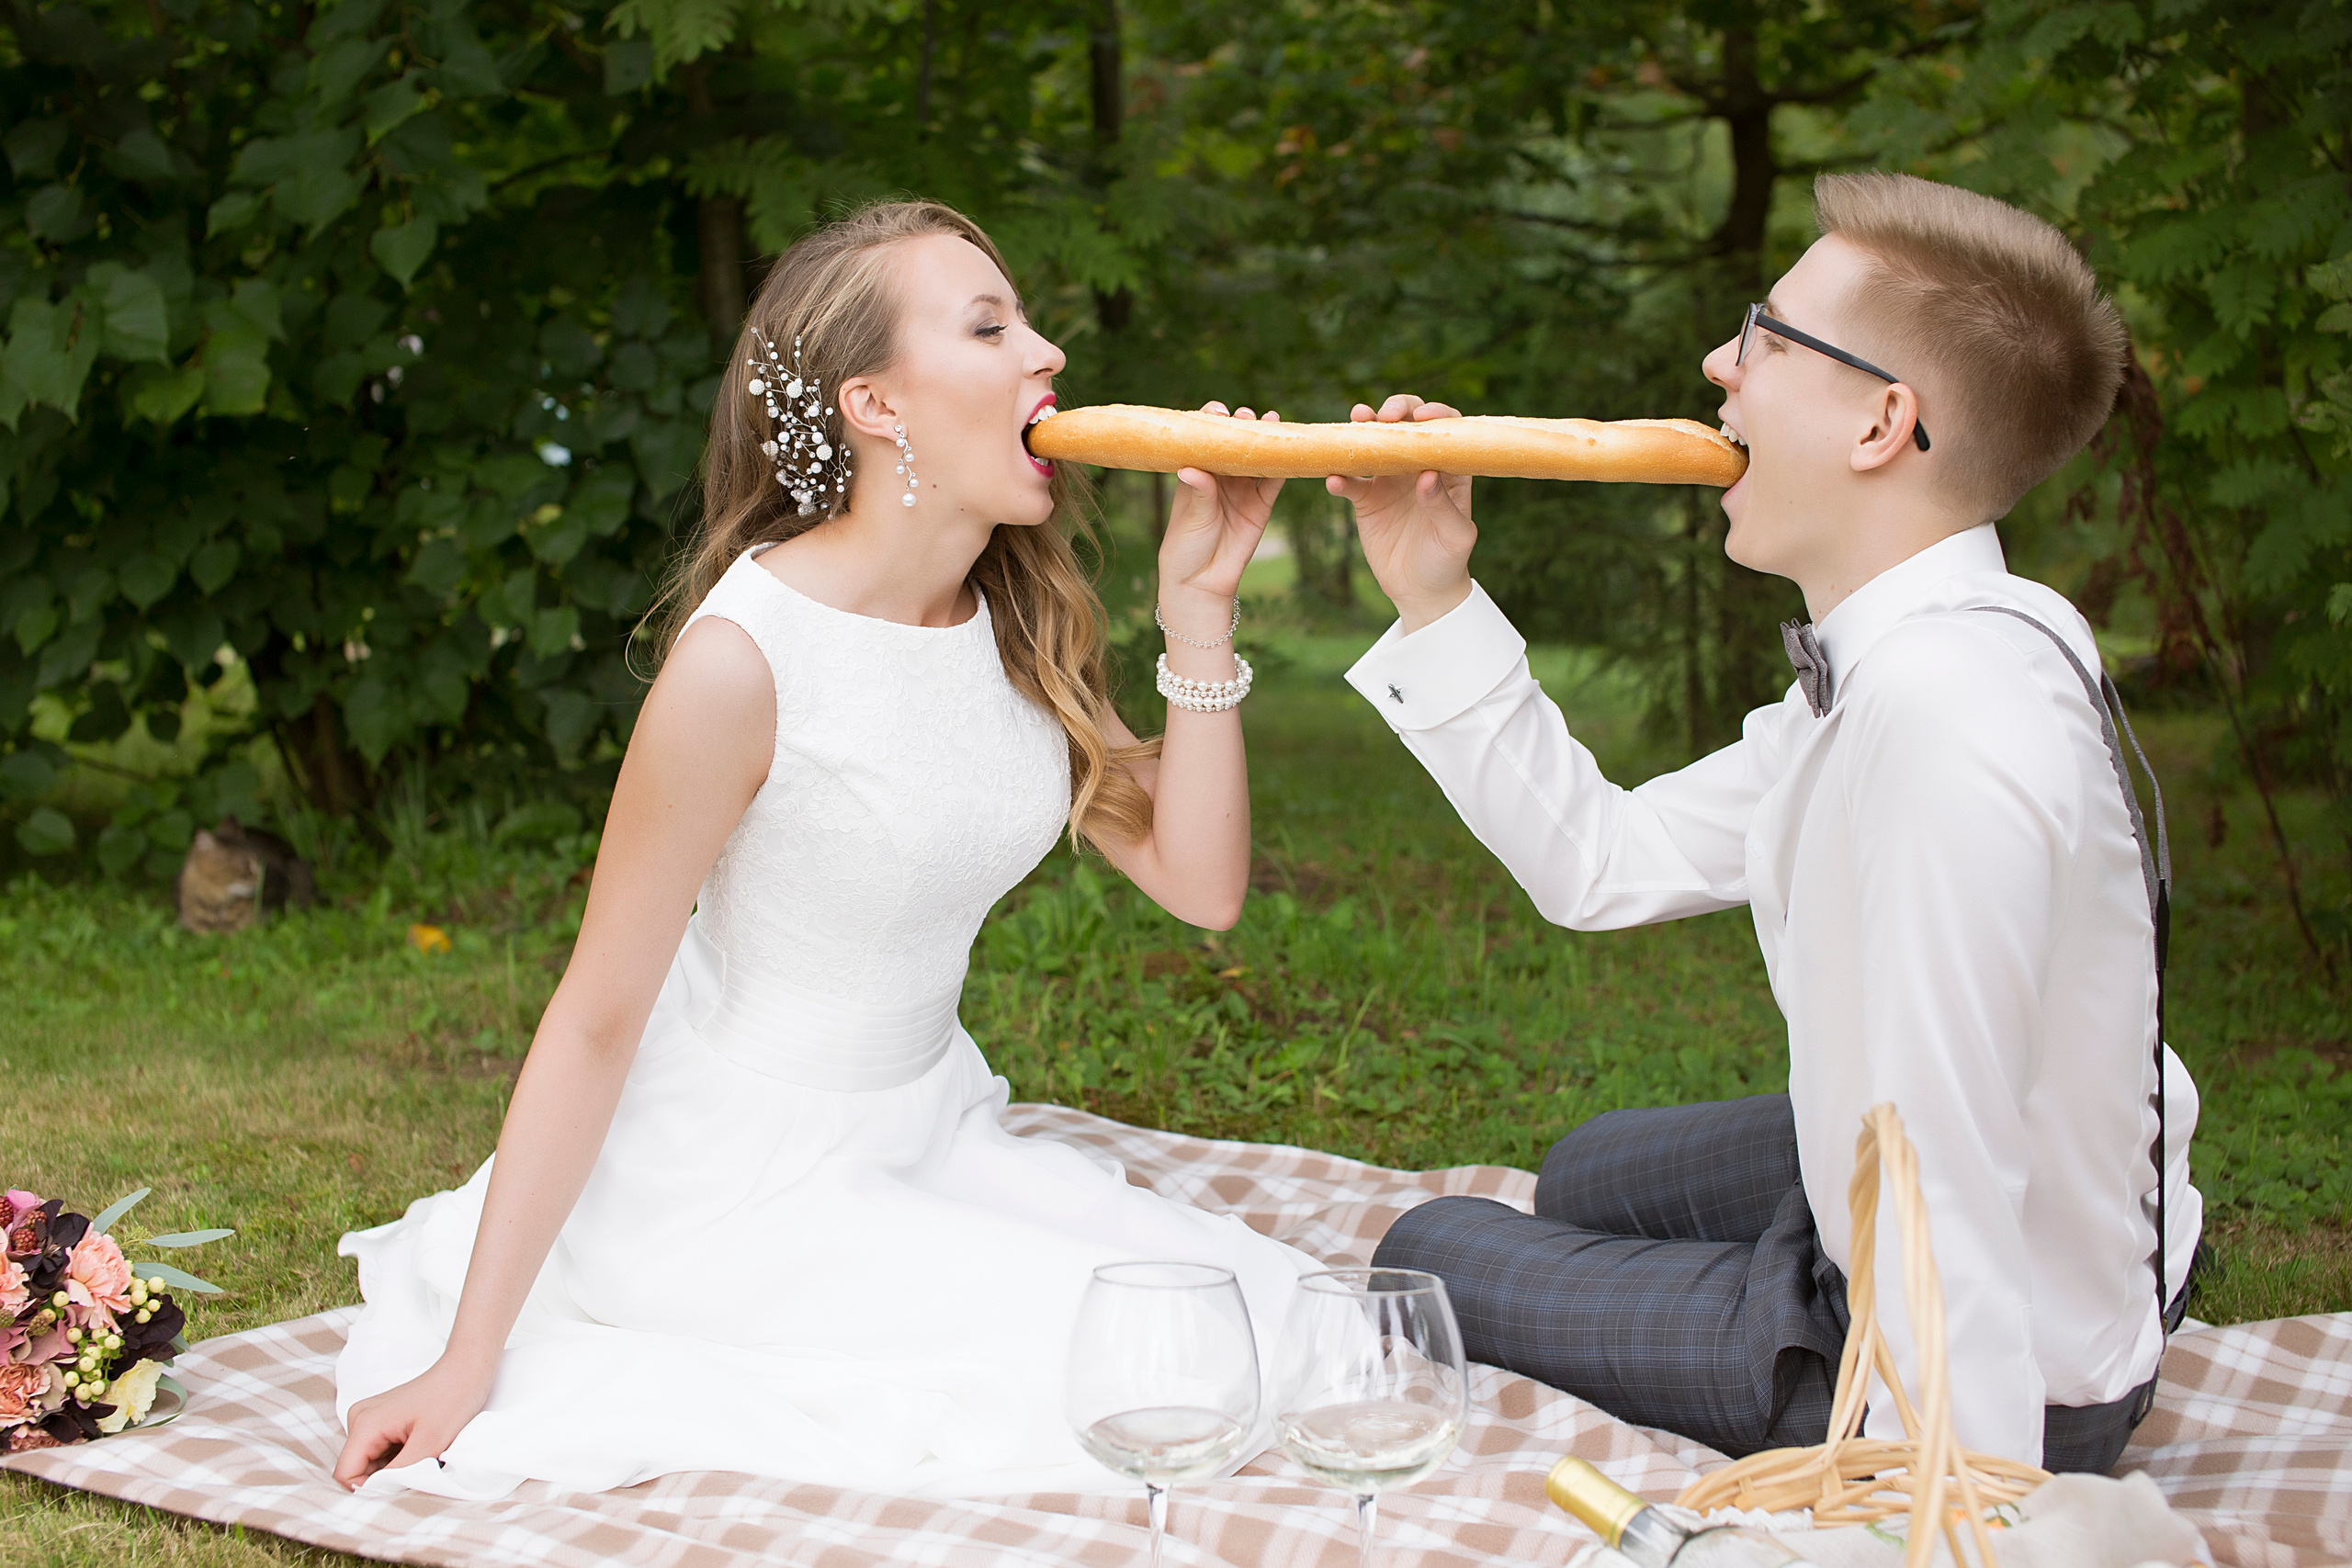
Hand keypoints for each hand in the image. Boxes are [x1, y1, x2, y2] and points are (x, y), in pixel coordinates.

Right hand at [331, 1356, 491, 1490]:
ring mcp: (370, 1419)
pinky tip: (419, 1449)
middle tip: (417, 1470)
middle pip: (357, 1468)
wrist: (466, 1370)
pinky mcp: (382, 1420)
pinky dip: (398, 1458)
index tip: (399, 1488)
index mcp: (365, 1424)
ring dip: (393, 1468)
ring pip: (370, 1462)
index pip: (346, 1474)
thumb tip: (377, 1494)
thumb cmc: (452, 1399)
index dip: (368, 1490)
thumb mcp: (429, 1443)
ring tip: (421, 1456)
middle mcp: (360, 1420)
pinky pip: (380, 1451)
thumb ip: (399, 1473)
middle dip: (384, 1478)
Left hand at [1157, 401, 1283, 629]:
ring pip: (1257, 459)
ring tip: (1271, 419)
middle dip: (1241, 426)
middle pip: (1235, 444)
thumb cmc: (1185, 547)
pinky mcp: (1261, 507)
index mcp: (1197, 473)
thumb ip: (1199, 493)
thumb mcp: (1190, 518)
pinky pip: (1275, 482)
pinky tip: (1289, 449)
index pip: (1206, 440)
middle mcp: (1221, 478)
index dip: (1212, 422)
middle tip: (1246, 415)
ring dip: (1265, 440)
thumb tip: (1192, 469)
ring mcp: (1242, 491)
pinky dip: (1283, 466)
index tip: (1218, 413)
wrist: (1202, 583)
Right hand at [1327, 394, 1475, 632]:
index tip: (1423, 416)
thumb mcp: (1455, 536)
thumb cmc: (1448, 560)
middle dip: (1397, 410)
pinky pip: (1351, 482)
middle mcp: (1418, 465)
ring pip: (1375, 443)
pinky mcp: (1366, 499)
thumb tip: (1427, 475)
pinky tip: (1335, 479)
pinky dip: (1341, 477)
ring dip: (1364, 428)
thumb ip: (1443, 505)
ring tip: (1357, 421)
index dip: (1435, 415)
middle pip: (1406, 425)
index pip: (1444, 429)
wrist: (1421, 590)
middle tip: (1386, 416)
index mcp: (1449, 468)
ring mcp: (1390, 480)